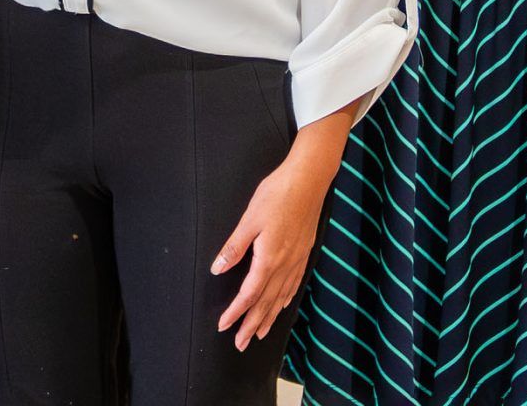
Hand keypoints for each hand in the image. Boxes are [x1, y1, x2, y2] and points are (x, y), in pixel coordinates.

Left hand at [211, 102, 355, 350]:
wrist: (309, 181)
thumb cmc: (276, 195)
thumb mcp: (249, 219)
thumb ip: (234, 247)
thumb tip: (217, 269)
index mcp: (269, 258)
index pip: (249, 294)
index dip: (236, 312)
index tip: (224, 326)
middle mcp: (285, 265)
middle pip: (266, 303)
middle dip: (252, 324)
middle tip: (240, 344)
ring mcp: (297, 261)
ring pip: (281, 298)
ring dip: (269, 318)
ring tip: (260, 334)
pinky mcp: (304, 254)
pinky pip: (293, 286)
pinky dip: (285, 301)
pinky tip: (282, 305)